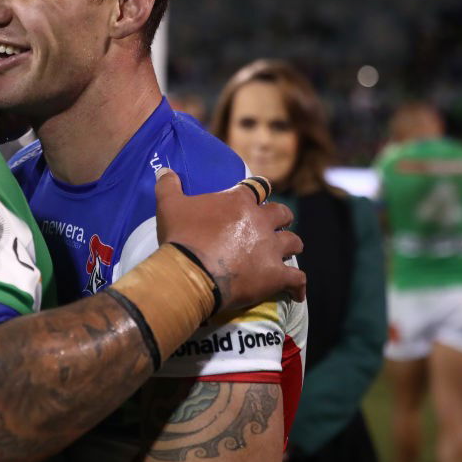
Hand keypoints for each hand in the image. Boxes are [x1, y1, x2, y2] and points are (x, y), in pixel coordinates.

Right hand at [154, 169, 305, 310]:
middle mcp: (261, 221)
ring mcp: (271, 249)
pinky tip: (296, 292)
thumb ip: (168, 185)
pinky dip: (297, 286)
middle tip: (274, 225)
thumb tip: (164, 170)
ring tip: (287, 253)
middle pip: (282, 213)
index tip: (258, 194)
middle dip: (280, 218)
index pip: (258, 187)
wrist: (190, 272)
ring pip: (294, 243)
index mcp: (240, 201)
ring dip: (290, 246)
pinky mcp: (276, 275)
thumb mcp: (168, 205)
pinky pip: (296, 280)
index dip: (258, 190)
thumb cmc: (181, 237)